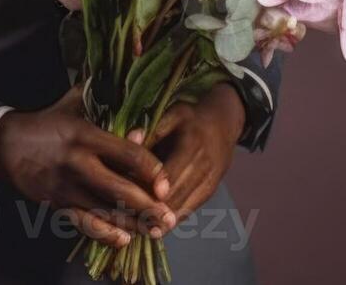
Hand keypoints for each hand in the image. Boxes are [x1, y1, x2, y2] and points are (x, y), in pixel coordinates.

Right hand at [0, 86, 174, 247]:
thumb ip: (107, 104)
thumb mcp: (76, 103)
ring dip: (133, 223)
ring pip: (104, 210)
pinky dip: (104, 233)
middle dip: (146, 205)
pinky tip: (124, 239)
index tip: (165, 183)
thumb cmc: (49, 121)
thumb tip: (139, 104)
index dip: (149, 169)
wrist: (7, 144)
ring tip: (157, 230)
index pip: (125, 154)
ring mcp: (66, 186)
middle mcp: (76, 163)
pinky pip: (83, 223)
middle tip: (169, 215)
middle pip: (117, 188)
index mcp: (85, 135)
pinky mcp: (56, 203)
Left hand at [137, 84, 245, 222]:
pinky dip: (170, 222)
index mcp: (193, 143)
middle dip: (149, 210)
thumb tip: (129, 140)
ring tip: (133, 229)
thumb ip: (150, 131)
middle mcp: (205, 166)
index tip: (124, 202)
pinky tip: (151, 229)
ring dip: (158, 221)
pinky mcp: (209, 192)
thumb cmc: (191, 120)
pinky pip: (188, 211)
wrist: (224, 125)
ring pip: (181, 208)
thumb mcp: (172, 115)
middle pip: (174, 196)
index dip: (148, 191)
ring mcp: (210, 182)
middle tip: (122, 222)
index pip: (169, 175)